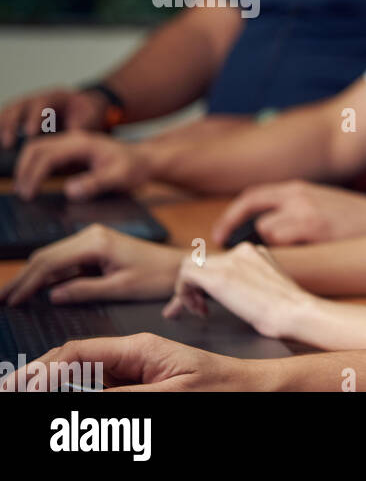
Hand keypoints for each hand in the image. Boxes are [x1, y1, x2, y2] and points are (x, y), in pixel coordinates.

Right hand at [0, 87, 108, 148]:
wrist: (85, 108)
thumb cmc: (88, 115)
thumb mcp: (88, 121)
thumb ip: (77, 131)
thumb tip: (67, 147)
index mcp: (57, 95)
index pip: (42, 103)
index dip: (35, 117)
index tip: (31, 133)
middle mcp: (38, 97)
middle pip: (19, 105)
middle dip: (12, 124)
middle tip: (9, 143)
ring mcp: (26, 104)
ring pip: (9, 111)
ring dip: (2, 127)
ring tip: (1, 144)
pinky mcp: (19, 114)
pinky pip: (5, 118)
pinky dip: (0, 127)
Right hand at [0, 224, 184, 305]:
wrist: (178, 265)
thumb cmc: (156, 277)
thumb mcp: (121, 288)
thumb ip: (85, 290)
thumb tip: (53, 296)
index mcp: (96, 243)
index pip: (50, 262)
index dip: (28, 282)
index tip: (13, 300)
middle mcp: (90, 235)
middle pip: (45, 256)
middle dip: (23, 278)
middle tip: (4, 298)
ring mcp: (92, 238)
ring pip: (52, 257)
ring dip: (33, 275)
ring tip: (14, 295)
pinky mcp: (95, 246)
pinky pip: (66, 260)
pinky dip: (49, 273)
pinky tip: (36, 287)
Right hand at [0, 333, 260, 390]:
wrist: (256, 389)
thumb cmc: (226, 387)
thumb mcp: (174, 394)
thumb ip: (126, 397)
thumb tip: (80, 395)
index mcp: (141, 347)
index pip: (77, 353)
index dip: (42, 370)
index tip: (18, 385)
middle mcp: (135, 355)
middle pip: (75, 364)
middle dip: (43, 378)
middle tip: (15, 392)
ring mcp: (138, 369)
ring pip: (87, 378)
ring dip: (62, 387)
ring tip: (33, 392)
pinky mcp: (146, 383)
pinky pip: (108, 388)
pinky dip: (87, 393)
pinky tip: (70, 400)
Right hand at [13, 130, 149, 200]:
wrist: (146, 160)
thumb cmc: (135, 168)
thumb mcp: (119, 178)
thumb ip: (95, 183)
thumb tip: (69, 191)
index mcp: (83, 143)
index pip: (48, 156)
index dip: (34, 175)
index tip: (29, 194)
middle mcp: (74, 138)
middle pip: (36, 148)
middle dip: (24, 170)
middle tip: (22, 193)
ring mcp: (71, 142)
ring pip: (38, 148)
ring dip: (27, 166)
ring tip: (25, 189)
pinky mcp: (71, 149)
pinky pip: (46, 153)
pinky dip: (35, 165)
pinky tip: (34, 182)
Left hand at [164, 243, 316, 340]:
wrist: (295, 313)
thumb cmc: (290, 311)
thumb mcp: (271, 290)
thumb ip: (253, 285)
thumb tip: (238, 296)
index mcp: (255, 253)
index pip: (220, 261)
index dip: (209, 282)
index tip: (208, 302)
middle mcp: (242, 251)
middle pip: (203, 262)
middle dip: (193, 286)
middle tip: (194, 308)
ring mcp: (230, 261)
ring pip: (190, 265)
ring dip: (187, 289)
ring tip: (197, 310)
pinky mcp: (218, 276)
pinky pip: (185, 275)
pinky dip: (183, 293)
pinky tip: (197, 309)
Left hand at [211, 180, 365, 246]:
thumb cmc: (352, 217)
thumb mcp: (318, 201)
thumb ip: (291, 207)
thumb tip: (261, 227)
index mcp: (297, 188)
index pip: (253, 195)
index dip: (232, 214)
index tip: (222, 233)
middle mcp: (298, 195)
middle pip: (253, 209)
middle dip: (237, 228)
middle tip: (228, 244)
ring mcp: (306, 211)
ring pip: (268, 229)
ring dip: (273, 242)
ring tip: (293, 249)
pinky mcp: (315, 228)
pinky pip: (284, 242)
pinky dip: (286, 250)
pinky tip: (303, 252)